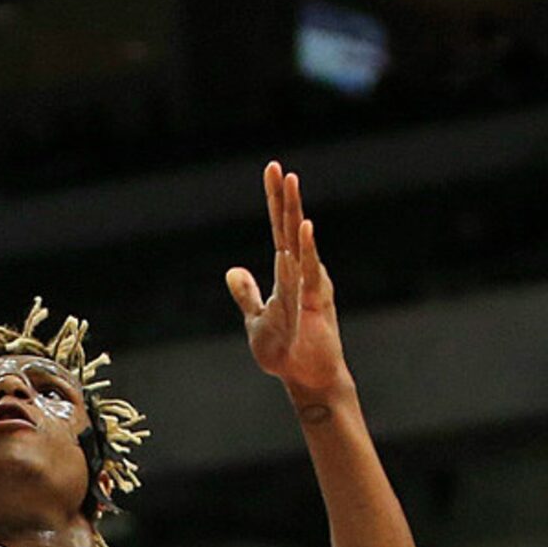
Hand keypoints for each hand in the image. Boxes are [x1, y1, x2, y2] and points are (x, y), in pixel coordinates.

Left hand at [226, 164, 351, 401]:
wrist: (305, 378)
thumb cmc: (286, 350)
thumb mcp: (256, 318)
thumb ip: (246, 293)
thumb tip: (233, 271)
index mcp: (286, 272)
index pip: (278, 229)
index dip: (274, 201)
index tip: (272, 171)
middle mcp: (300, 272)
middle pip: (289, 228)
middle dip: (283, 198)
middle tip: (277, 168)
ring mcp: (308, 285)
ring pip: (299, 242)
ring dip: (294, 212)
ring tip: (292, 182)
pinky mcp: (314, 303)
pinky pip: (309, 272)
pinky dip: (306, 250)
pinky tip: (303, 227)